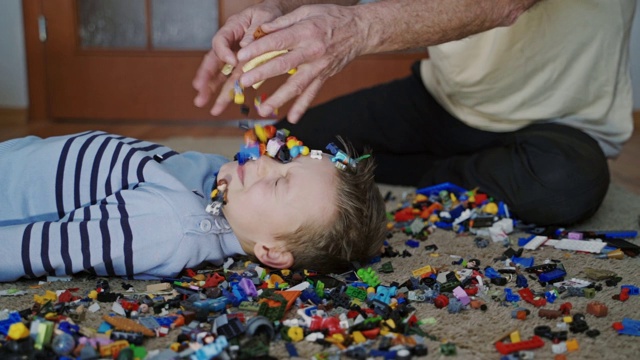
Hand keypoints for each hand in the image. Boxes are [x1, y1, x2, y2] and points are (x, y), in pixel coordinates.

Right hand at [193, 3, 282, 113]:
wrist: (278, 15)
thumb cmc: (269, 13)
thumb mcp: (264, 17)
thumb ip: (254, 32)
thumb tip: (245, 47)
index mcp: (232, 28)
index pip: (221, 40)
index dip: (224, 52)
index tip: (232, 62)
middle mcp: (229, 43)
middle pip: (213, 60)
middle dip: (205, 76)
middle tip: (199, 89)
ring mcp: (234, 56)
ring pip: (220, 73)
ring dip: (211, 88)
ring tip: (201, 102)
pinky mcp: (242, 66)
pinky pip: (233, 78)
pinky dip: (227, 91)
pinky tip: (220, 102)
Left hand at [236, 4, 365, 122]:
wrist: (360, 31)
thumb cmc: (331, 18)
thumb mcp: (307, 11)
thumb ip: (284, 21)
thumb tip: (262, 29)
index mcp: (305, 32)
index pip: (277, 42)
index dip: (258, 49)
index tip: (241, 56)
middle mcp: (311, 51)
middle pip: (282, 65)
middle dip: (261, 74)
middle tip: (243, 82)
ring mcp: (318, 67)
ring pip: (296, 85)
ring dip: (279, 98)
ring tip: (263, 109)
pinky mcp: (324, 76)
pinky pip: (311, 93)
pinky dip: (302, 107)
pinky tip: (291, 118)